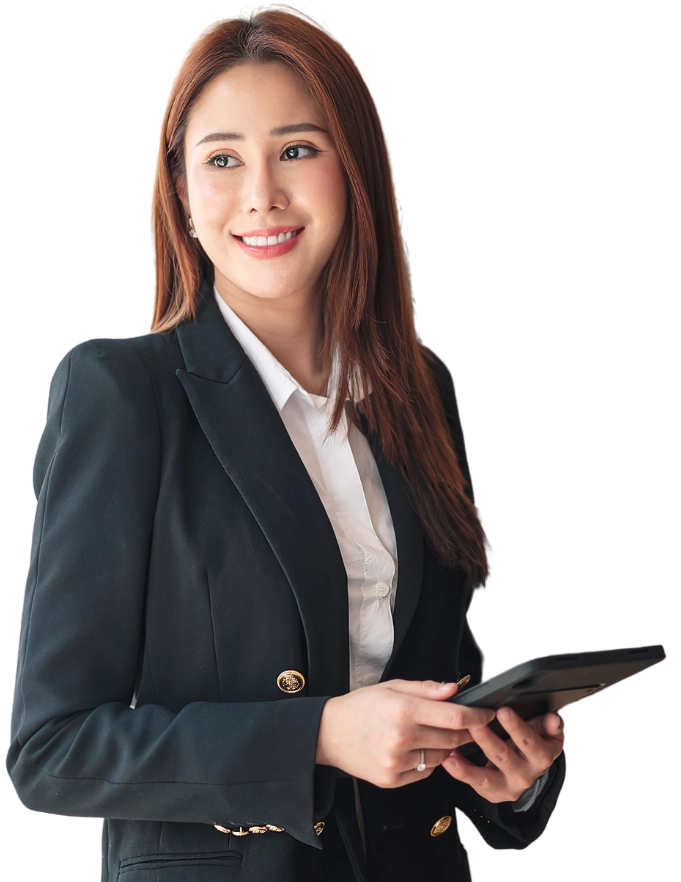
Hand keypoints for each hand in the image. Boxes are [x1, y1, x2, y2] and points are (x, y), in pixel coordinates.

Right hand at [316, 679, 495, 788]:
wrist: (328, 733)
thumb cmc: (360, 706)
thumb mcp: (391, 687)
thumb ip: (425, 689)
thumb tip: (454, 689)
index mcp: (403, 709)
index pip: (454, 717)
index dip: (477, 716)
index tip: (488, 713)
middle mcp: (401, 738)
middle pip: (452, 739)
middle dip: (466, 732)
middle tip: (468, 725)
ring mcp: (396, 762)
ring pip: (441, 758)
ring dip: (446, 747)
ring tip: (432, 734)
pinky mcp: (391, 780)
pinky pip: (424, 772)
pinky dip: (427, 761)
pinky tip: (414, 749)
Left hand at [441, 706, 564, 802]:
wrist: (529, 769)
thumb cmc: (533, 743)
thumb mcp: (545, 732)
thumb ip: (549, 725)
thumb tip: (554, 719)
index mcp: (542, 756)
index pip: (530, 742)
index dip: (517, 727)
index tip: (502, 710)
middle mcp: (527, 774)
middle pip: (504, 756)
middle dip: (487, 738)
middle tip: (473, 722)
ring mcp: (510, 787)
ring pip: (487, 776)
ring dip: (469, 764)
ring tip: (453, 749)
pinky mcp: (494, 793)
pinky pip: (476, 784)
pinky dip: (461, 772)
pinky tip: (449, 760)